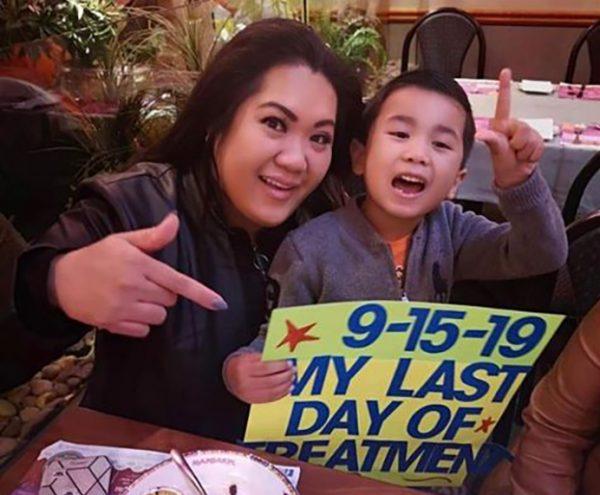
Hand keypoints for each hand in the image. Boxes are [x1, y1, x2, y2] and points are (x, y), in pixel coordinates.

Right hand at [49, 213, 227, 337]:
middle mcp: (132, 287)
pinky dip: (139, 323)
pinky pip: (142, 331)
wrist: (61, 279)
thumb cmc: (98, 256)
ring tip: (133, 296)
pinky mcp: (112, 324)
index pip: (177, 281)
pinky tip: (124, 310)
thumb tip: (175, 221)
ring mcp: (121, 307)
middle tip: (144, 282)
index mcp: (139, 264)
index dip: (201, 294)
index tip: (219, 304)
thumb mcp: (123, 241)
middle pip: (170, 300)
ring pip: (159, 317)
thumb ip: (152, 236)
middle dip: (164, 293)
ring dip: (153, 309)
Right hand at [224, 353, 293, 403]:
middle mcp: (244, 380)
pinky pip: (269, 398)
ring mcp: (247, 392)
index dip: (280, 365)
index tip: (289, 362)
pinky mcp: (251, 400)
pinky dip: (281, 393)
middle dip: (285, 375)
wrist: (229, 375)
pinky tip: (288, 388)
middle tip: (293, 370)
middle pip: (270, 380)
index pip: (266, 366)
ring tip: (292, 378)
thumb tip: (285, 359)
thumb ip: (267, 357)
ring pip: (271, 390)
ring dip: (285, 385)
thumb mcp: (251, 355)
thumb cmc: (243, 362)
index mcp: (243, 365)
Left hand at [476, 68, 543, 188]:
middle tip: (512, 150)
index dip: (505, 86)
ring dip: (525, 150)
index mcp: (502, 124)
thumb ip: (491, 139)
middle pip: (522, 128)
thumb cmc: (502, 160)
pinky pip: (538, 145)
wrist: (515, 174)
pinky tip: (526, 155)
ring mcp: (526, 132)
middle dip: (518, 143)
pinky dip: (532, 154)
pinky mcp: (537, 139)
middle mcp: (514, 125)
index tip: (505, 71)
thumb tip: (480, 134)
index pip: (504, 103)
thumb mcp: (496, 149)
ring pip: (530, 138)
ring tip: (518, 153)